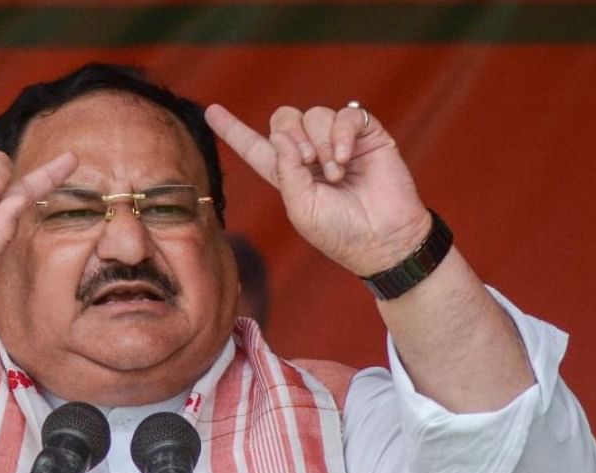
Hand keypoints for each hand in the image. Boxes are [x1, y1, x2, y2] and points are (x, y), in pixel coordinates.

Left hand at [206, 103, 430, 276]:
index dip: (233, 130)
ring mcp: (339, 142)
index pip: (255, 147)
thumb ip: (285, 171)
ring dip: (322, 143)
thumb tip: (282, 135)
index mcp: (288, 174)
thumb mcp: (300, 208)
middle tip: (309, 163)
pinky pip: (346, 115)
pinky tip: (346, 158)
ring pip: (314, 115)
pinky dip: (342, 133)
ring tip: (336, 172)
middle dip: (291, 135)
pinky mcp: (367, 135)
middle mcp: (311, 154)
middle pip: (284, 118)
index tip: (211, 111)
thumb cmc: (340, 232)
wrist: (384, 238)